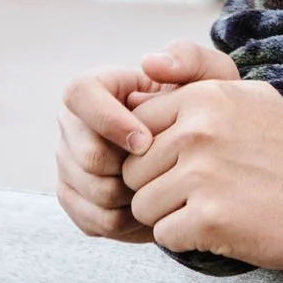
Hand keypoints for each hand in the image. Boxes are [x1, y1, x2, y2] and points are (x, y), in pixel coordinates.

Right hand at [56, 40, 237, 241]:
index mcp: (98, 88)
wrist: (205, 156)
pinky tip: (157, 211)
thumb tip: (149, 63)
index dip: (108, 121)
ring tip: (167, 191)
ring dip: (133, 198)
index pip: (79, 94)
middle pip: (84, 154)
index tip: (147, 142)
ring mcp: (71, 163)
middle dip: (129, 170)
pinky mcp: (77, 199)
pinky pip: (93, 221)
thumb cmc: (206, 110)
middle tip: (167, 173)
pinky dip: (128, 224)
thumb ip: (189, 58)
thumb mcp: (212, 78)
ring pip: (89, 191)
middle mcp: (74, 125)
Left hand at [121, 79, 282, 270]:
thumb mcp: (251, 96)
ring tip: (210, 208)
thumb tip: (142, 84)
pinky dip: (186, 239)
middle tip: (201, 191)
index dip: (156, 152)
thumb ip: (196, 82)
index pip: (138, 128)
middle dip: (158, 186)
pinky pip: (164, 235)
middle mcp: (199, 132)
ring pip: (143, 206)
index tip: (187, 162)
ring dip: (169, 215)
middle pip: (134, 170)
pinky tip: (218, 228)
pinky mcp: (208, 219)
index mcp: (204, 98)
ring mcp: (203, 176)